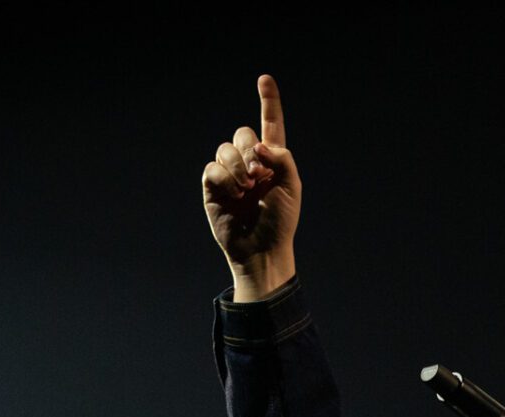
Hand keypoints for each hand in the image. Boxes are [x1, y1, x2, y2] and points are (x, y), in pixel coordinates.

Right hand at [202, 74, 301, 299]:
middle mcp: (250, 163)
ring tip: (247, 189)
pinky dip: (224, 178)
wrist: (262, 249)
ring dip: (237, 167)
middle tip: (259, 176)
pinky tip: (234, 193)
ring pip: (225, 149)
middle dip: (250, 150)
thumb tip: (257, 145)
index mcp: (273, 160)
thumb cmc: (281, 222)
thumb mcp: (292, 187)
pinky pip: (212, 168)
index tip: (265, 79)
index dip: (268, 101)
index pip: (270, 124)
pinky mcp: (213, 187)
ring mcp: (230, 175)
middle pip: (242, 133)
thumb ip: (282, 158)